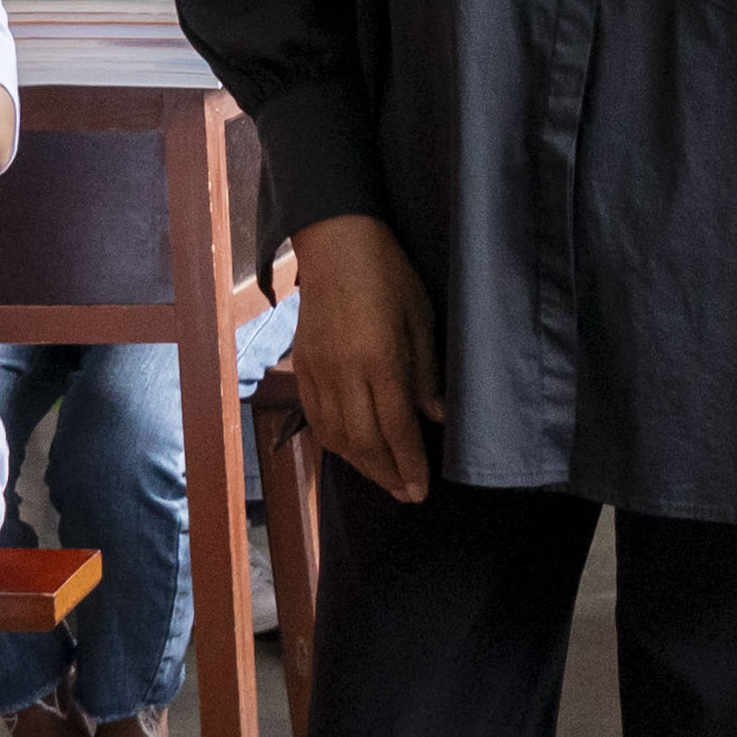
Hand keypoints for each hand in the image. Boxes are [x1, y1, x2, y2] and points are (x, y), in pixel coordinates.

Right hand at [290, 216, 438, 502]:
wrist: (335, 241)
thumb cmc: (388, 273)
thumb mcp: (420, 317)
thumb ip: (426, 372)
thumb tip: (435, 418)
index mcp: (378, 357)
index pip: (396, 427)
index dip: (409, 464)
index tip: (421, 490)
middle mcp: (343, 371)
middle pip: (363, 441)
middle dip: (387, 474)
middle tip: (407, 495)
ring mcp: (317, 370)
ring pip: (335, 435)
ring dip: (361, 464)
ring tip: (384, 477)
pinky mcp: (301, 365)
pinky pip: (315, 418)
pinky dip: (334, 442)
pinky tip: (352, 450)